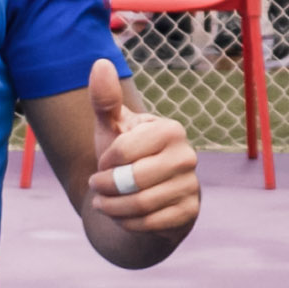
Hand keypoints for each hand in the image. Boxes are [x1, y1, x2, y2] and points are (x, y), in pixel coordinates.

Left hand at [79, 57, 199, 246]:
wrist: (146, 191)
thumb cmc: (126, 154)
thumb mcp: (112, 128)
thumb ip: (104, 99)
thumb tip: (100, 63)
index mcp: (170, 130)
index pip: (124, 151)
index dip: (105, 162)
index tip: (104, 163)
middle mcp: (187, 156)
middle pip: (133, 181)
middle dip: (105, 188)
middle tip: (97, 187)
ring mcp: (191, 185)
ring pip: (141, 205)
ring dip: (112, 208)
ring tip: (104, 203)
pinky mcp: (190, 211)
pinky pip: (151, 224)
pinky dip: (128, 223)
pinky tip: (122, 216)